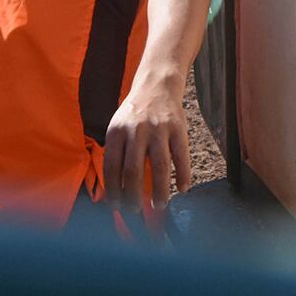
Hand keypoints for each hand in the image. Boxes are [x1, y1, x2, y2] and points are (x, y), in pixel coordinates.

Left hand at [101, 69, 191, 211]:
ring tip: (159, 206)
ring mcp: (158, 129)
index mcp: (116, 131)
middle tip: (135, 210)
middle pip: (133, 171)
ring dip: (159, 191)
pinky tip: (182, 189)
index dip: (113, 190)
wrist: (157, 85)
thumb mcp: (118, 127)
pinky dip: (183, 175)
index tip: (116, 206)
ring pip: (159, 167)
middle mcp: (136, 130)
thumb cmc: (134, 114)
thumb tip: (113, 192)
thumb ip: (116, 154)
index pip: (111, 167)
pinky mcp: (178, 128)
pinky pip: (181, 157)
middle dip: (133, 196)